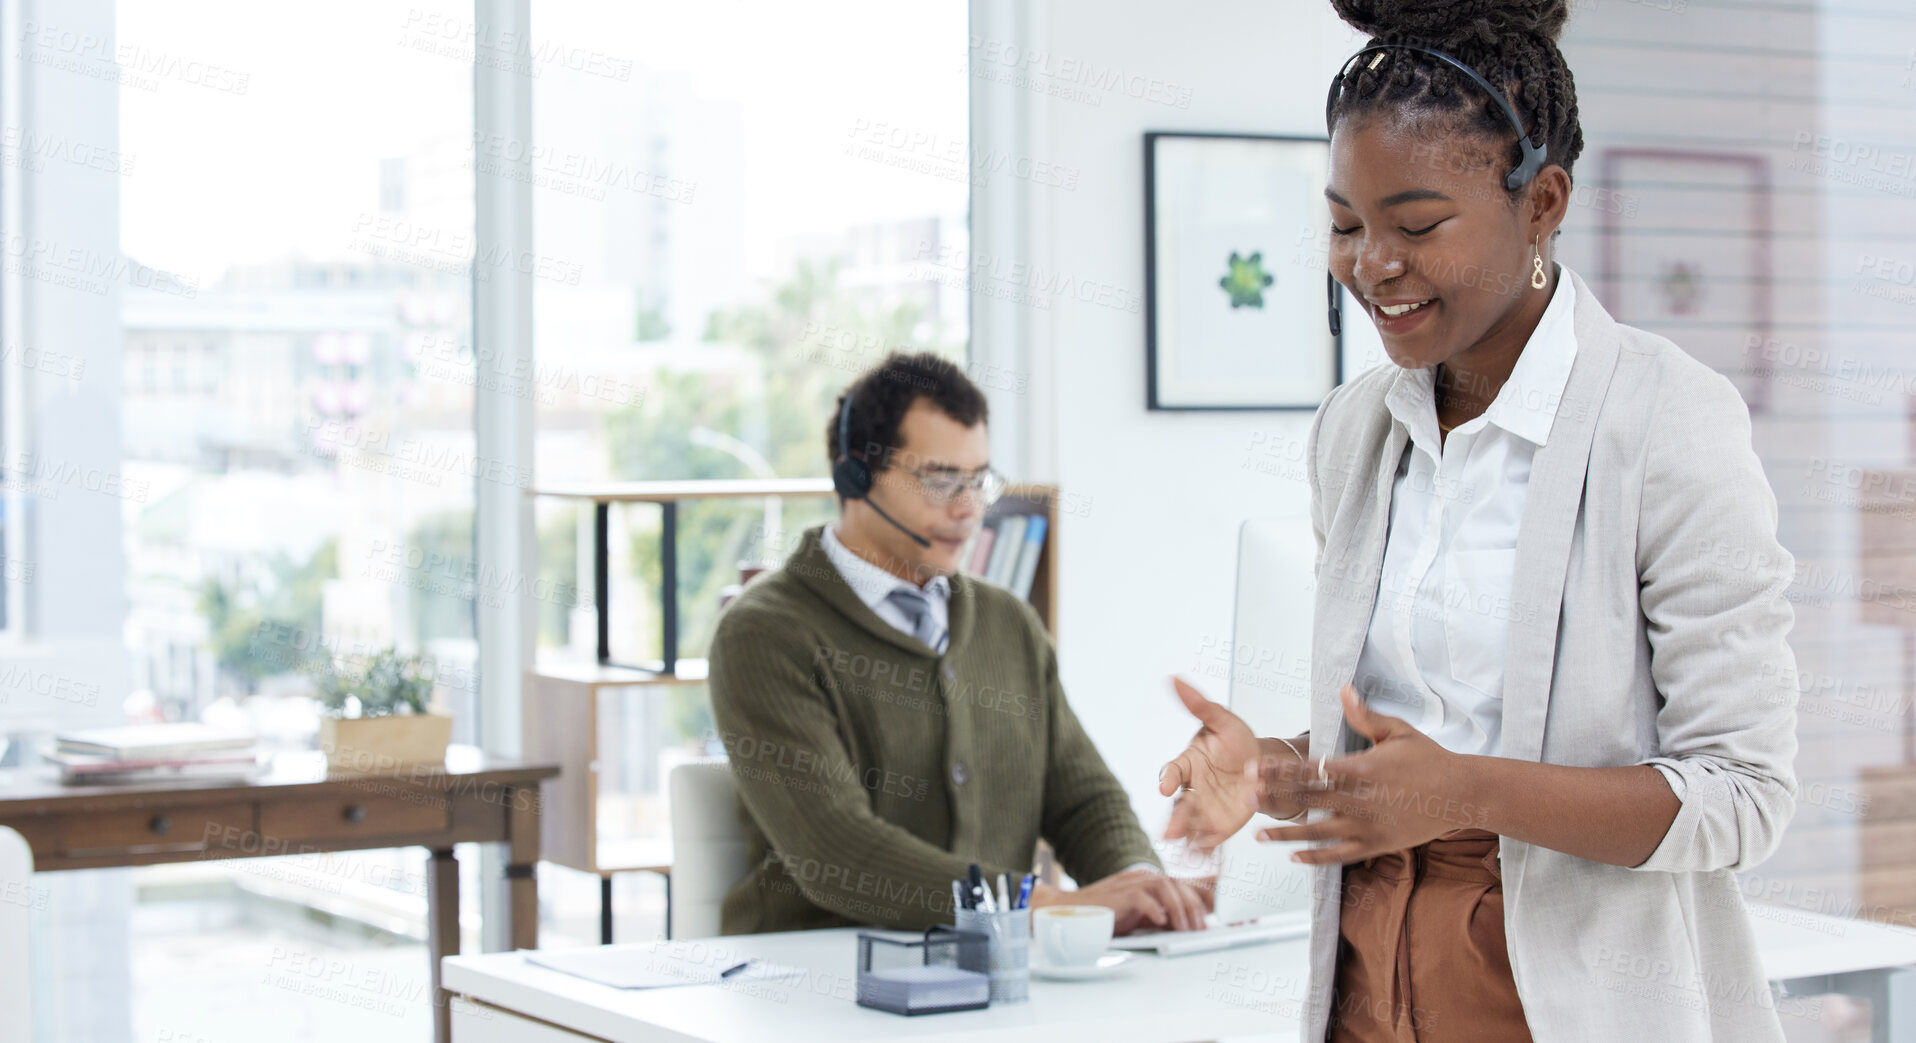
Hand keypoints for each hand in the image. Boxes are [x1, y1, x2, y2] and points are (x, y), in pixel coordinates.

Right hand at [1030, 869, 1215, 934]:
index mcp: (1153, 883)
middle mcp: (1145, 878)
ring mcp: (1131, 882)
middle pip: (1181, 884)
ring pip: (1166, 887)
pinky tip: (1161, 921)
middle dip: (1198, 906)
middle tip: (1206, 928)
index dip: (1212, 891)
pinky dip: (1155, 908)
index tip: (1233, 903)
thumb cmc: (1107, 916)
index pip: (1187, 883)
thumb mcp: (1143, 917)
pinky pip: (1141, 896)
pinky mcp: (1119, 893)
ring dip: (1181, 909)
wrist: (1071, 911)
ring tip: (1187, 929)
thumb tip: (1191, 925)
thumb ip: (1165, 916)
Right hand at [1159, 679, 1310, 853]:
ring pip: (1191, 826)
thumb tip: (1175, 678)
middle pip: (1179, 805)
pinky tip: (1209, 856)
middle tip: (1169, 833)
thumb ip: (1200, 705)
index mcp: (1188, 764)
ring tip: (1188, 851)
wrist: (1260, 765)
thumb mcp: (1223, 720)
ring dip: (1188, 838)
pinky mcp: (1220, 826)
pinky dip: (1208, 847)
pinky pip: (1211, 838)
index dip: (1167, 778)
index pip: (1172, 771)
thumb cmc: (1235, 740)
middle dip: (1175, 819)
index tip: (1165, 786)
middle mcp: (1191, 789)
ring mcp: (1204, 810)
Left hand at [1258, 684, 1479, 864]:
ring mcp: (1367, 826)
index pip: (1313, 769)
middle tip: (1245, 798)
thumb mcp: (1398, 731)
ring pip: (1319, 833)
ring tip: (1258, 835)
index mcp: (1362, 769)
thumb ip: (1364, 715)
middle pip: (1309, 800)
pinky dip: (1316, 858)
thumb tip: (1343, 689)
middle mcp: (1360, 800)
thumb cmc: (1428, 759)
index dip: (1281, 770)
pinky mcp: (1377, 845)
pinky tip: (1293, 857)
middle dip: (1275, 799)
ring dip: (1287, 833)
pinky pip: (1340, 855)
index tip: (1256, 769)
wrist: (1462, 794)